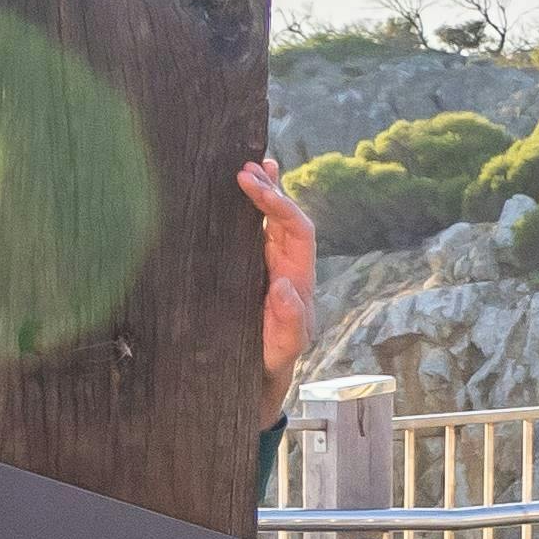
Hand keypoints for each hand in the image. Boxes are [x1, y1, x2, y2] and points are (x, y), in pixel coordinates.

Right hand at [243, 152, 317, 383]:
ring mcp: (270, 265)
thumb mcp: (283, 348)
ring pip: (271, 221)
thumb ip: (289, 322)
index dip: (279, 205)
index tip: (253, 184)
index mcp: (299, 277)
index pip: (297, 230)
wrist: (259, 374)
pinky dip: (247, 212)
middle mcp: (288, 265)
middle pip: (286, 217)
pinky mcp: (251, 269)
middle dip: (270, 189)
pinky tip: (238, 191)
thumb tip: (286, 286)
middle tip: (247, 165)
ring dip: (263, 193)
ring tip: (251, 163)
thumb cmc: (273, 360)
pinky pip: (252, 235)